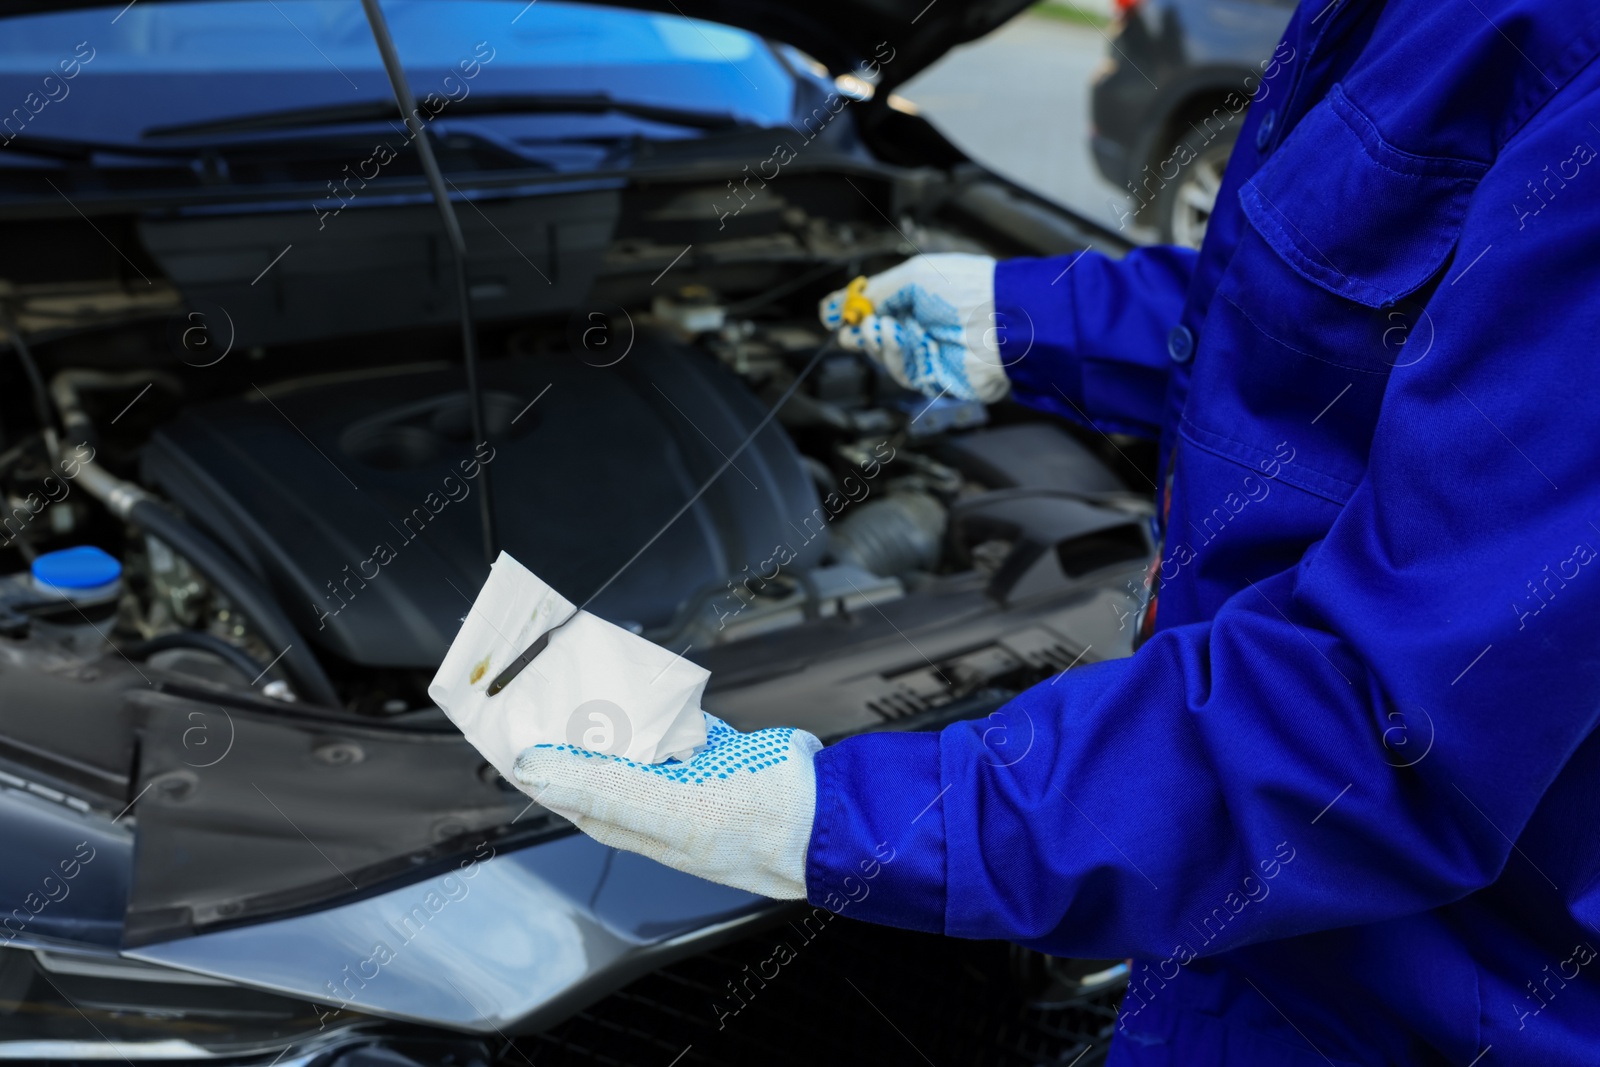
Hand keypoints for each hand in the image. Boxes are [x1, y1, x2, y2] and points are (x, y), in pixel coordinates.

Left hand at [515, 712, 819, 899]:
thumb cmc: (749, 826)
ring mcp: (696, 778)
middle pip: (606, 762)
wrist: (826, 814)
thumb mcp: (662, 808)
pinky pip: (686, 724)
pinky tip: (661, 687)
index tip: (517, 731)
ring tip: (597, 679)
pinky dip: (671, 704)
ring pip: (645, 739)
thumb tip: (534, 770)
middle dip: (579, 729)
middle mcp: (663, 805)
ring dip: (624, 710)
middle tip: (555, 689)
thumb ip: (598, 787)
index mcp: (640, 827)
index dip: (544, 766)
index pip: (575, 794)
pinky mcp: (728, 753)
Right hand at [818, 253, 1006, 402]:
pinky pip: (904, 373)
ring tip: (882, 328)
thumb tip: (839, 304)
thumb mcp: (912, 278)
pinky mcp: (936, 378)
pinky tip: (901, 339)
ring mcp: (929, 352)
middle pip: (875, 335)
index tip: (829, 313)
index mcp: (919, 296)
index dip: (851, 311)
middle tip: (850, 327)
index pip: (876, 305)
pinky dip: (896, 356)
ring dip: (878, 342)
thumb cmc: (966, 290)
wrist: (1004, 322)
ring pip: (885, 356)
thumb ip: (876, 292)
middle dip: (860, 331)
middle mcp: (923, 325)